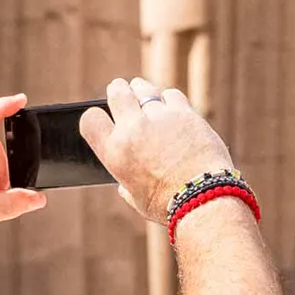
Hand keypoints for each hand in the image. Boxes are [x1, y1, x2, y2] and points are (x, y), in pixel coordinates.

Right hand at [79, 78, 233, 224]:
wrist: (203, 198)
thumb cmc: (170, 206)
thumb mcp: (138, 199)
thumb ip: (127, 186)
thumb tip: (124, 186)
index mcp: (114, 153)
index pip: (90, 119)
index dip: (94, 116)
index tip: (102, 115)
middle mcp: (132, 131)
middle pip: (117, 92)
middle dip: (118, 89)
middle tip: (122, 89)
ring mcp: (158, 118)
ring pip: (145, 89)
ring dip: (143, 90)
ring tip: (145, 93)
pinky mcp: (184, 113)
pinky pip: (171, 95)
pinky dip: (170, 100)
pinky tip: (173, 108)